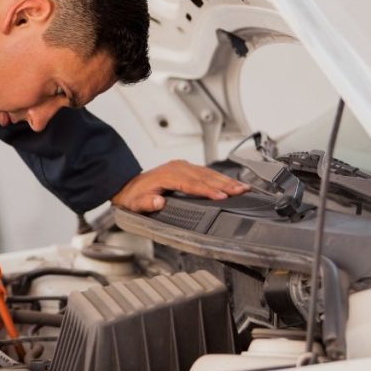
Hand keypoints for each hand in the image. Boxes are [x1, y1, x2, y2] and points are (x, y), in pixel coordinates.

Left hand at [111, 160, 249, 211]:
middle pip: (205, 177)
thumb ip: (147, 203)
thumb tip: (158, 202)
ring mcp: (182, 167)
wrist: (129, 186)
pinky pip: (206, 172)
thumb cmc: (134, 196)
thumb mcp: (136, 204)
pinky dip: (220, 178)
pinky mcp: (186, 168)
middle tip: (241, 190)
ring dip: (226, 180)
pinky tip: (231, 183)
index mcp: (167, 175)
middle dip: (225, 184)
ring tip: (242, 187)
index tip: (221, 196)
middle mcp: (176, 168)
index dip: (208, 190)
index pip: (192, 184)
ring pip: (208, 173)